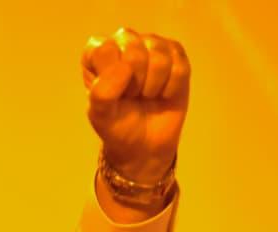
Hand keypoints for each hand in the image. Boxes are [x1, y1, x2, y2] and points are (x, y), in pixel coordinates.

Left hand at [82, 28, 189, 182]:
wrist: (143, 145)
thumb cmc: (117, 125)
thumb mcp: (100, 115)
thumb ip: (102, 93)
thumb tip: (126, 68)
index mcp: (98, 52)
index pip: (105, 50)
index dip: (111, 79)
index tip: (111, 95)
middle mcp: (125, 41)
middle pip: (135, 52)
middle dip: (134, 84)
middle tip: (130, 96)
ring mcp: (153, 44)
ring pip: (159, 58)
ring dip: (153, 86)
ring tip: (145, 95)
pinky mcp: (176, 53)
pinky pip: (179, 67)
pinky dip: (171, 88)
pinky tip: (163, 93)